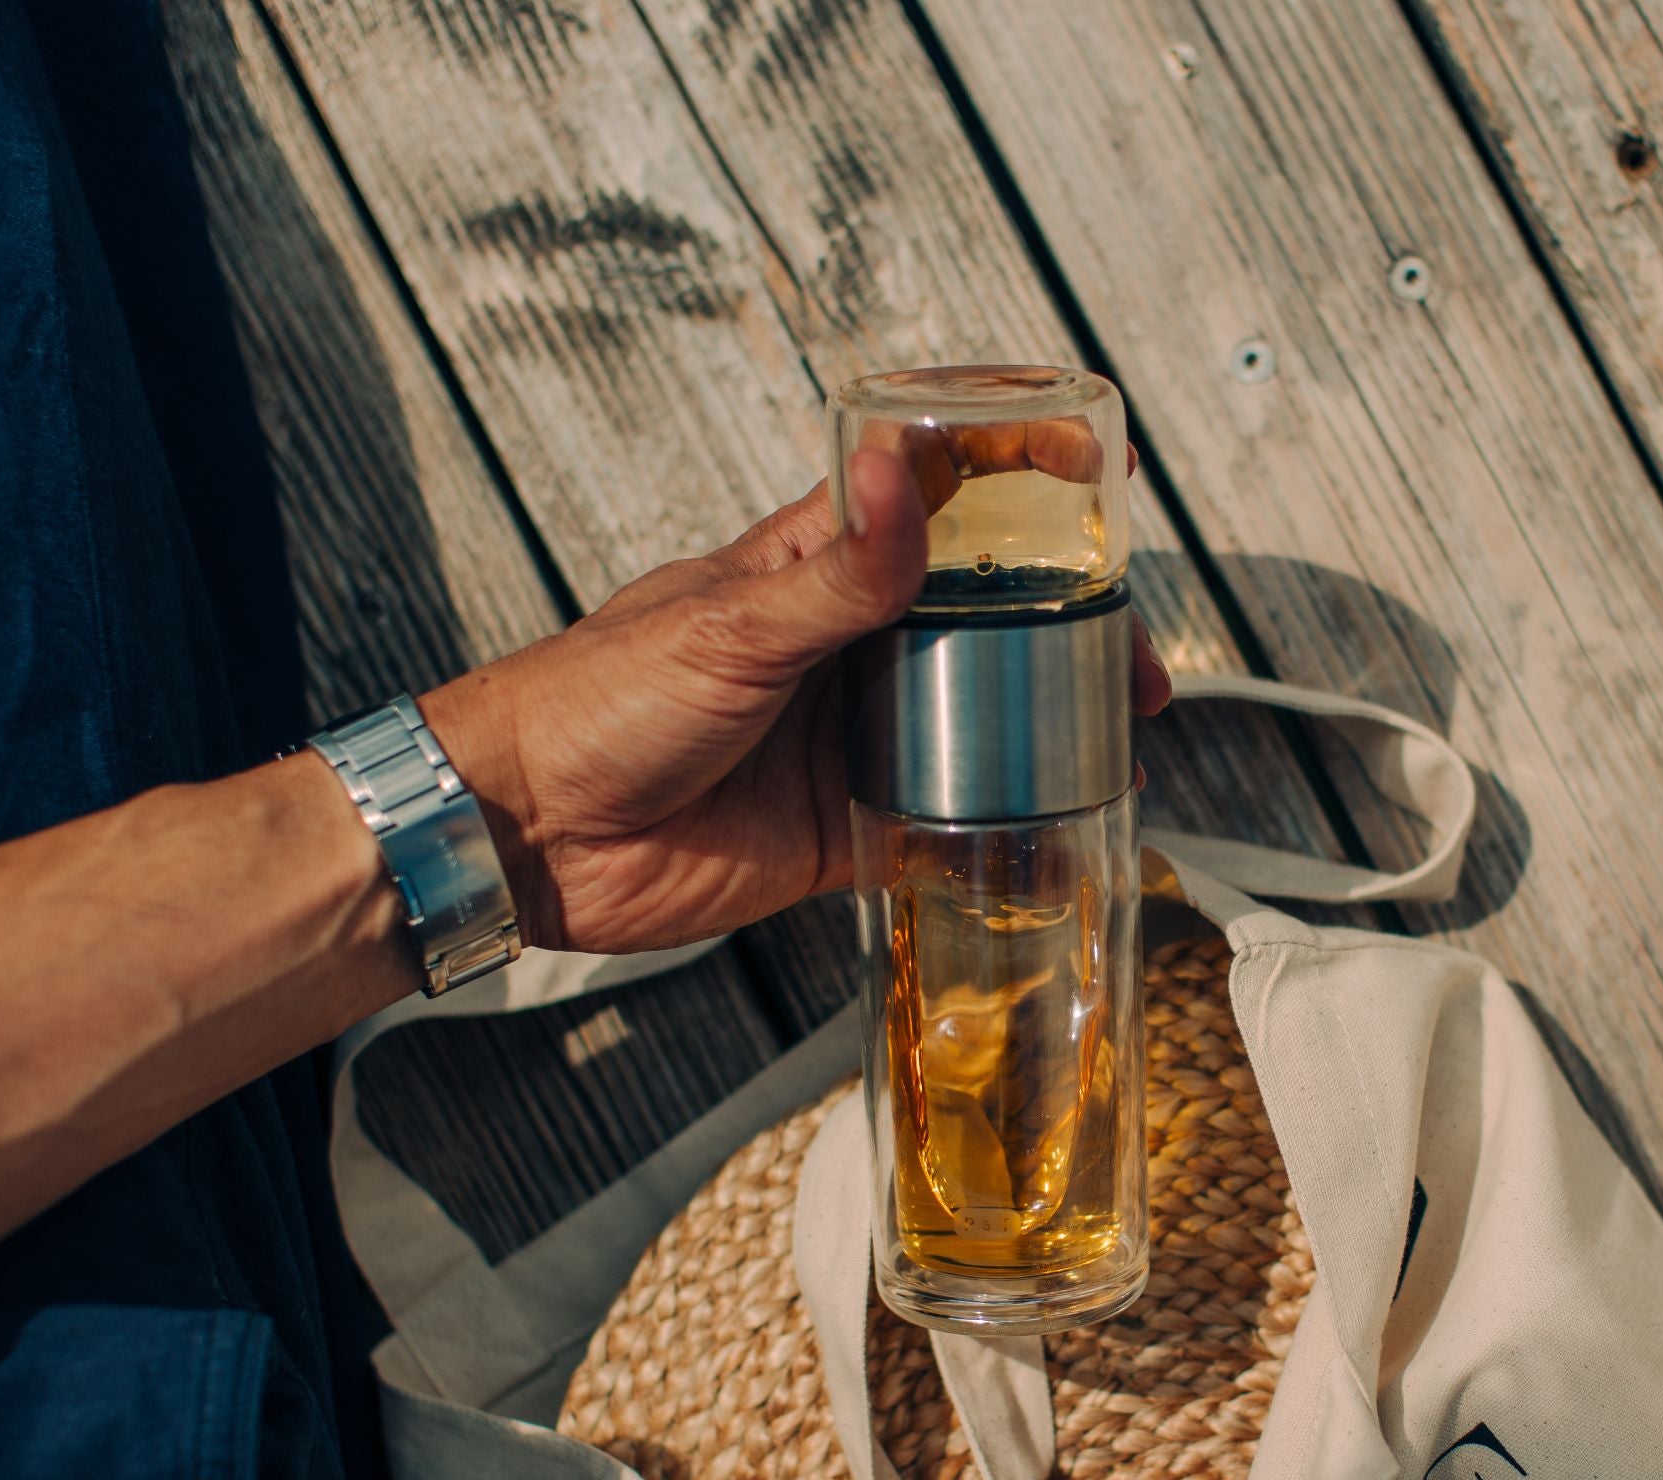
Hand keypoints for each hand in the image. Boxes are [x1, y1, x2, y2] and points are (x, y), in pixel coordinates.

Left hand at [422, 445, 1170, 954]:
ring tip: (1119, 743)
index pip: (937, 492)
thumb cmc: (596, 698)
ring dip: (1049, 729)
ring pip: (979, 721)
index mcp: (816, 567)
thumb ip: (837, 572)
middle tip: (1133, 663)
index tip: (1103, 464)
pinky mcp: (843, 828)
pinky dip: (1003, 831)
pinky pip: (943, 825)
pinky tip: (1062, 830)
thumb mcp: (728, 626)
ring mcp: (849, 736)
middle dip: (1070, 630)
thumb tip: (907, 469)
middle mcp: (847, 645)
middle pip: (986, 620)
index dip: (1020, 467)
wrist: (529, 833)